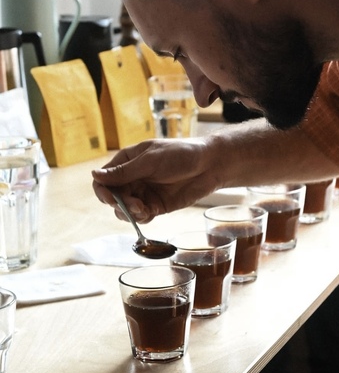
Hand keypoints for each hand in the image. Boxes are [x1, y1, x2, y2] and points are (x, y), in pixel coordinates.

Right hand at [92, 138, 217, 222]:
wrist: (210, 165)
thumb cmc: (181, 154)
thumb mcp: (151, 161)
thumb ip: (124, 172)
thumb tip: (94, 175)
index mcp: (128, 160)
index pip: (104, 178)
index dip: (102, 190)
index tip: (110, 198)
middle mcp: (133, 177)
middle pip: (112, 197)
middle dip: (119, 204)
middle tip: (134, 205)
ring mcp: (144, 192)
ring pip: (124, 210)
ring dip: (129, 213)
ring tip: (144, 209)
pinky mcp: (156, 205)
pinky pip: (141, 216)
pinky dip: (141, 218)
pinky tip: (150, 213)